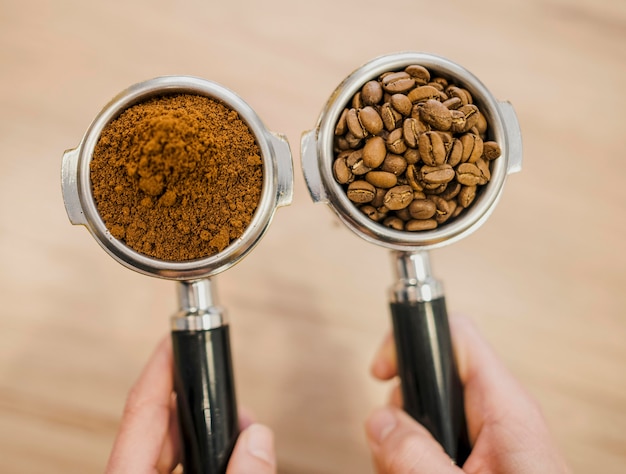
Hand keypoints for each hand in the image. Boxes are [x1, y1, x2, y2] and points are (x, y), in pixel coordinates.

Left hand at [105, 336, 275, 473]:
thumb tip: (258, 439)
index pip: (141, 411)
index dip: (159, 368)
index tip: (172, 340)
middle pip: (160, 427)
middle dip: (199, 402)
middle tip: (222, 384)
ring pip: (173, 449)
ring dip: (208, 432)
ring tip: (241, 427)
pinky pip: (181, 467)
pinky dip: (207, 456)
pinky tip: (232, 456)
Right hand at [365, 314, 570, 472]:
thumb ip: (417, 458)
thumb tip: (379, 421)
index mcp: (503, 408)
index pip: (454, 335)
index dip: (411, 339)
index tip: (382, 371)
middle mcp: (495, 414)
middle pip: (429, 378)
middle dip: (400, 415)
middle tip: (396, 456)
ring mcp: (486, 438)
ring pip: (425, 416)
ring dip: (404, 448)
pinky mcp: (479, 460)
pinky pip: (433, 445)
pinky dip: (416, 464)